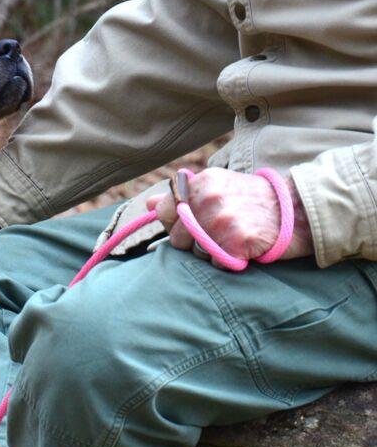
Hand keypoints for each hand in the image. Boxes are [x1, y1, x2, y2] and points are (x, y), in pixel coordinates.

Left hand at [145, 168, 313, 263]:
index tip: (194, 222)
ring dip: (211, 253)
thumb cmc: (254, 200)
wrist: (298, 211)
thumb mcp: (218, 186)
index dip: (175, 223)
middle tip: (219, 233)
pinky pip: (216, 264)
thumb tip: (148, 204)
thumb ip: (182, 196)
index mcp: (201, 183)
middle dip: (192, 241)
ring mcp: (222, 221)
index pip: (164, 212)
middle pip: (176, 238)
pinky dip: (227, 261)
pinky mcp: (236, 242)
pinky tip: (242, 248)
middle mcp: (208, 199)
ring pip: (195, 253)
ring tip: (232, 238)